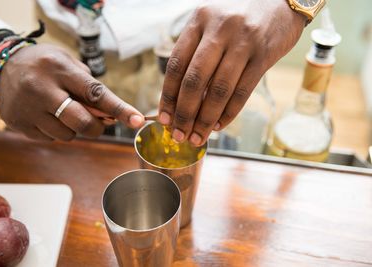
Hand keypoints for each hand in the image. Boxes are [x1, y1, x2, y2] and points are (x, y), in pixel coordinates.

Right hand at [0, 44, 143, 140]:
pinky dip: (55, 131)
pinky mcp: (17, 123)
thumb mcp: (68, 63)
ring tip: (63, 111)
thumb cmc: (45, 64)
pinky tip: (47, 116)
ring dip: (73, 128)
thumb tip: (110, 115)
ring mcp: (27, 108)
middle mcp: (41, 89)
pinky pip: (50, 138)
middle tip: (97, 123)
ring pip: (67, 135)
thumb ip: (89, 87)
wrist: (3, 64)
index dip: (119, 109)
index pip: (96, 94)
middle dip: (96, 127)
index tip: (138, 120)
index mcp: (59, 69)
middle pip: (82, 122)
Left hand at [159, 0, 305, 145]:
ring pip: (218, 90)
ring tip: (197, 137)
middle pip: (194, 81)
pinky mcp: (264, 55)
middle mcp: (219, 30)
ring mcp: (243, 42)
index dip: (168, 96)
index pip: (177, 65)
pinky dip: (229, 113)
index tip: (164, 118)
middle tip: (178, 135)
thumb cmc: (238, 15)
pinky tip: (219, 125)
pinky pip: (242, 92)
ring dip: (206, 119)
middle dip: (184, 114)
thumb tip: (180, 96)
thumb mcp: (211, 22)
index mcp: (199, 20)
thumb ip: (195, 50)